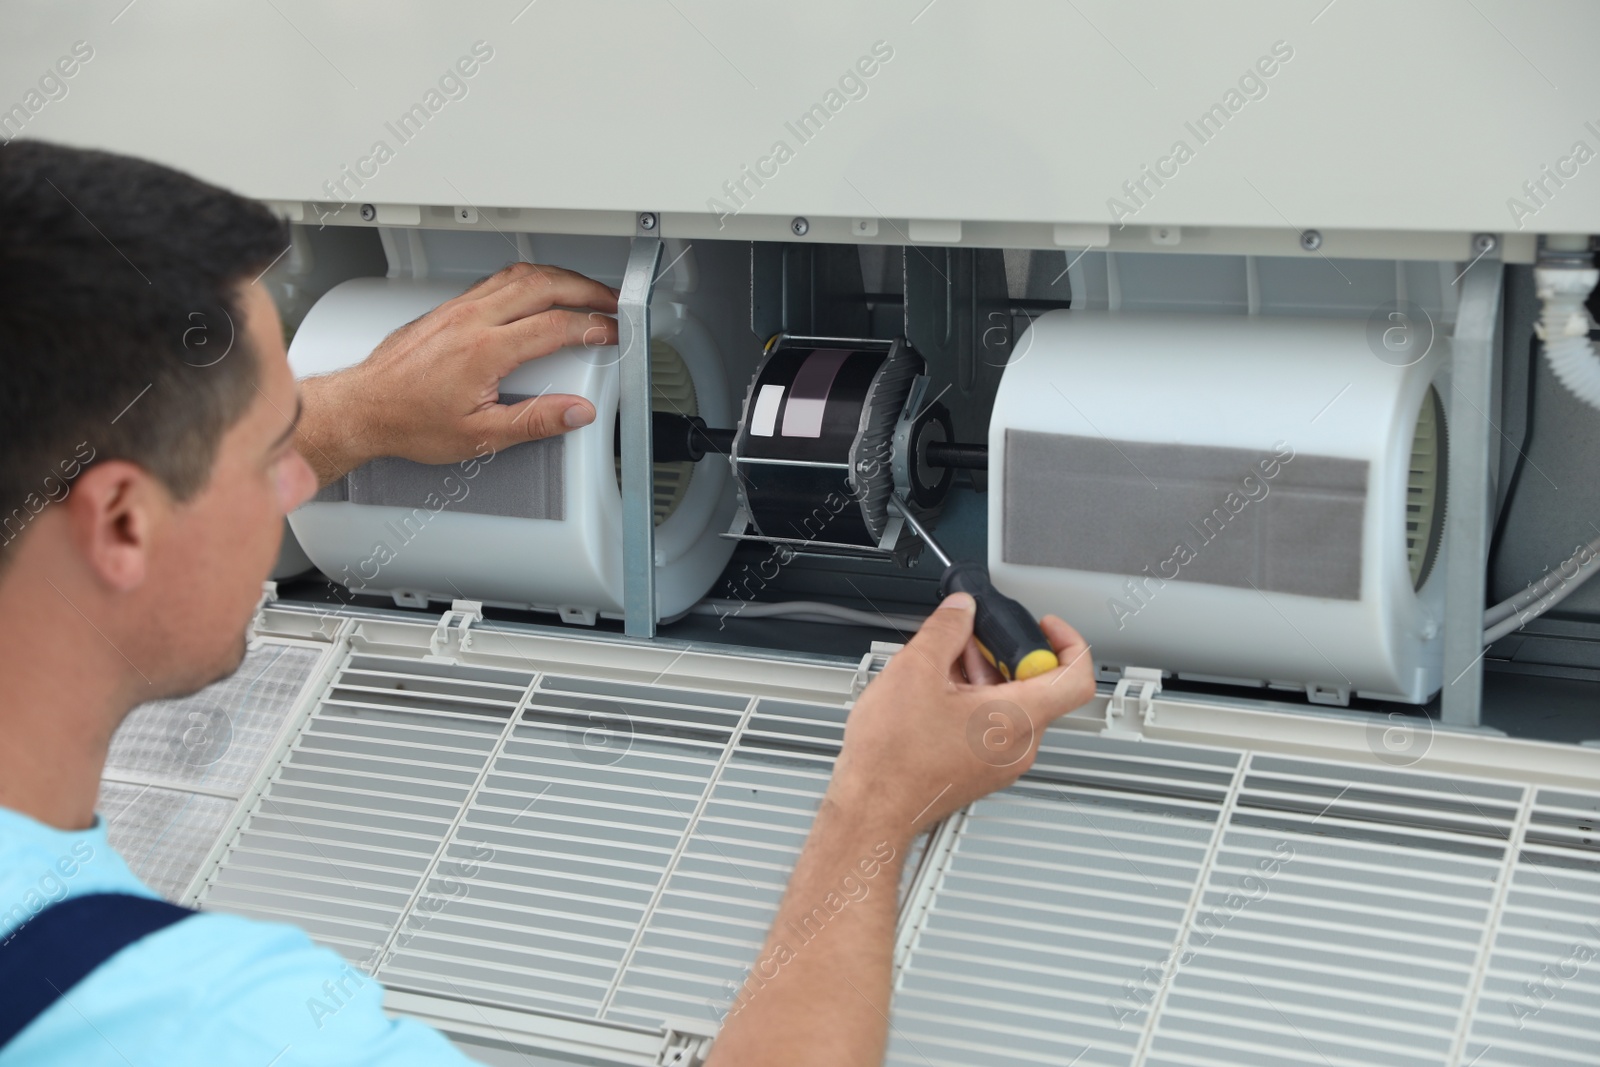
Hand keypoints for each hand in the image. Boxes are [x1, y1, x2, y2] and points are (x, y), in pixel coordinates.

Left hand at [295, 262, 619, 484]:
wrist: (362, 408)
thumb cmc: (409, 421)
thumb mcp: (480, 436)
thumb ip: (535, 421)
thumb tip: (575, 412)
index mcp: (483, 350)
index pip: (553, 326)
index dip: (592, 326)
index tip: (612, 332)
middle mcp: (470, 320)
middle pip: (543, 285)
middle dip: (586, 290)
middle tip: (610, 302)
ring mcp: (457, 309)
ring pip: (519, 274)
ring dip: (559, 277)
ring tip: (584, 291)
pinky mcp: (447, 308)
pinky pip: (496, 279)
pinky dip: (529, 278)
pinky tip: (538, 289)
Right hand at [826, 593, 1094, 847]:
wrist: (872, 807)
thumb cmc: (894, 758)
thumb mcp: (914, 670)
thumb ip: (946, 629)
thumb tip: (961, 610)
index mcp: (1017, 718)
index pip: (1076, 677)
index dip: (1066, 641)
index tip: (1044, 627)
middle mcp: (1018, 746)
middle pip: (1036, 686)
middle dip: (1002, 653)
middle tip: (971, 637)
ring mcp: (999, 763)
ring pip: (1010, 706)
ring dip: (983, 676)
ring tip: (942, 663)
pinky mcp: (979, 771)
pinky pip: (991, 728)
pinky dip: (972, 701)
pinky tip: (935, 692)